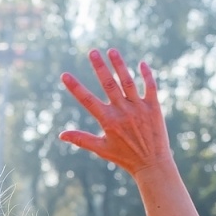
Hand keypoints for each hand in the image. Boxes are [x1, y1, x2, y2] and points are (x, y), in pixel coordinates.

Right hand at [60, 49, 172, 177]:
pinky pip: (150, 87)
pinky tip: (141, 63)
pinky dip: (146, 75)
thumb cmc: (124, 157)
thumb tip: (61, 135)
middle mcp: (123, 112)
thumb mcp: (101, 149)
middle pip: (109, 85)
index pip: (88, 100)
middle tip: (92, 52)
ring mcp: (139, 108)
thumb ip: (81, 139)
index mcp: (108, 121)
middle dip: (100, 67)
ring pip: (128, 82)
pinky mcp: (154, 107)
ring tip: (112, 51)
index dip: (75, 88)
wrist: (152, 164)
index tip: (64, 75)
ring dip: (120, 65)